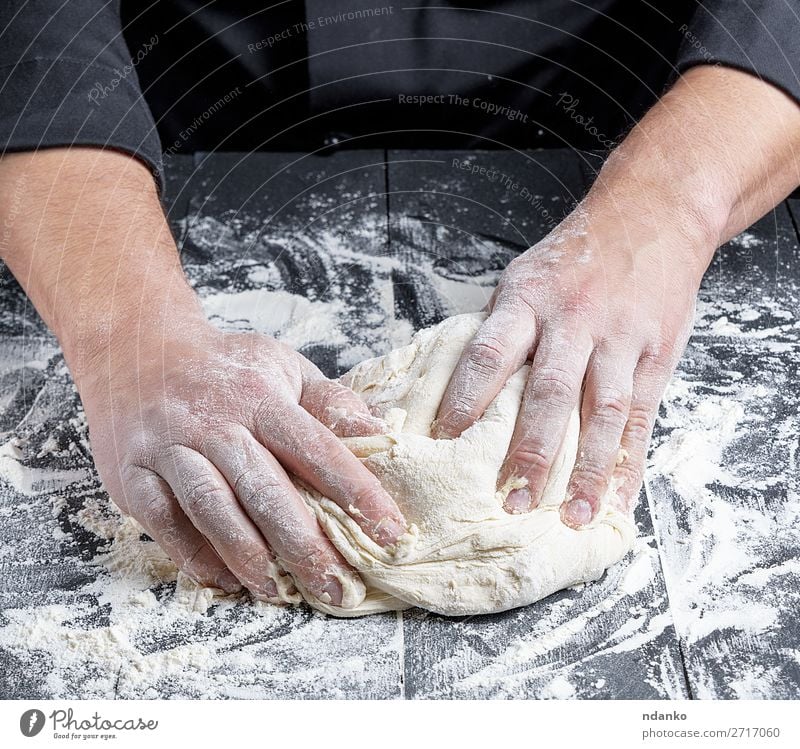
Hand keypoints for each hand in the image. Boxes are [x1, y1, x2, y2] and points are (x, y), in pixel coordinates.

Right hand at [80, 316, 407, 607]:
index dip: (356, 492)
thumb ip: (327, 401)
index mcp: (261, 397)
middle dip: (306, 545)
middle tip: (338, 588)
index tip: (390, 531)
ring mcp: (170, 449)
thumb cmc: (224, 368)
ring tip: (282, 594)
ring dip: (251, 557)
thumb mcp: (281, 367)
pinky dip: (197, 556)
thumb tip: (378, 432)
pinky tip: (228, 580)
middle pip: (266, 490)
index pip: (317, 448)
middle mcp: (215, 423)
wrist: (136, 350)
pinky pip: (166, 522)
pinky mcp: (133, 475)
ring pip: (214, 509)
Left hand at [433, 207, 704, 526]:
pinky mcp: (656, 356)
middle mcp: (575, 321)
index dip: (466, 399)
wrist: (654, 215)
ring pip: (601, 413)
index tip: (445, 441)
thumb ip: (500, 327)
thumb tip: (457, 382)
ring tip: (572, 517)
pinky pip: (641, 418)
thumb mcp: (526, 275)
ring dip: (586, 471)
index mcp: (529, 300)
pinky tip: (617, 499)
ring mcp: (620, 340)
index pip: (490, 355)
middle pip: (548, 394)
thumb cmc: (577, 254)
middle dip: (529, 452)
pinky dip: (628, 464)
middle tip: (510, 501)